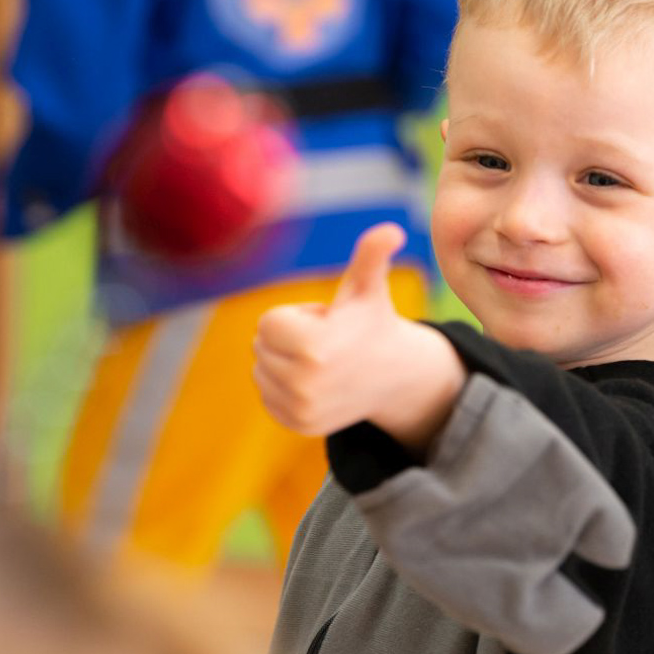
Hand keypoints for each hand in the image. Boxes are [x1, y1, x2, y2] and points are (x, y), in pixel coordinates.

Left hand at [252, 223, 465, 453]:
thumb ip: (372, 254)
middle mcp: (303, 384)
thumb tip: (393, 230)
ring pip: (261, 370)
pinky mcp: (298, 424)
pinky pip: (267, 394)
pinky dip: (284, 385)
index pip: (267, 323)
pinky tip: (316, 381)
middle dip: (289, 338)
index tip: (326, 322)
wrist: (393, 374)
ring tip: (322, 361)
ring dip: (284, 361)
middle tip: (327, 341)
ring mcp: (300, 408)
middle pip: (261, 346)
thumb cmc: (371, 321)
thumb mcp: (368, 286)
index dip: (297, 316)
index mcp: (313, 347)